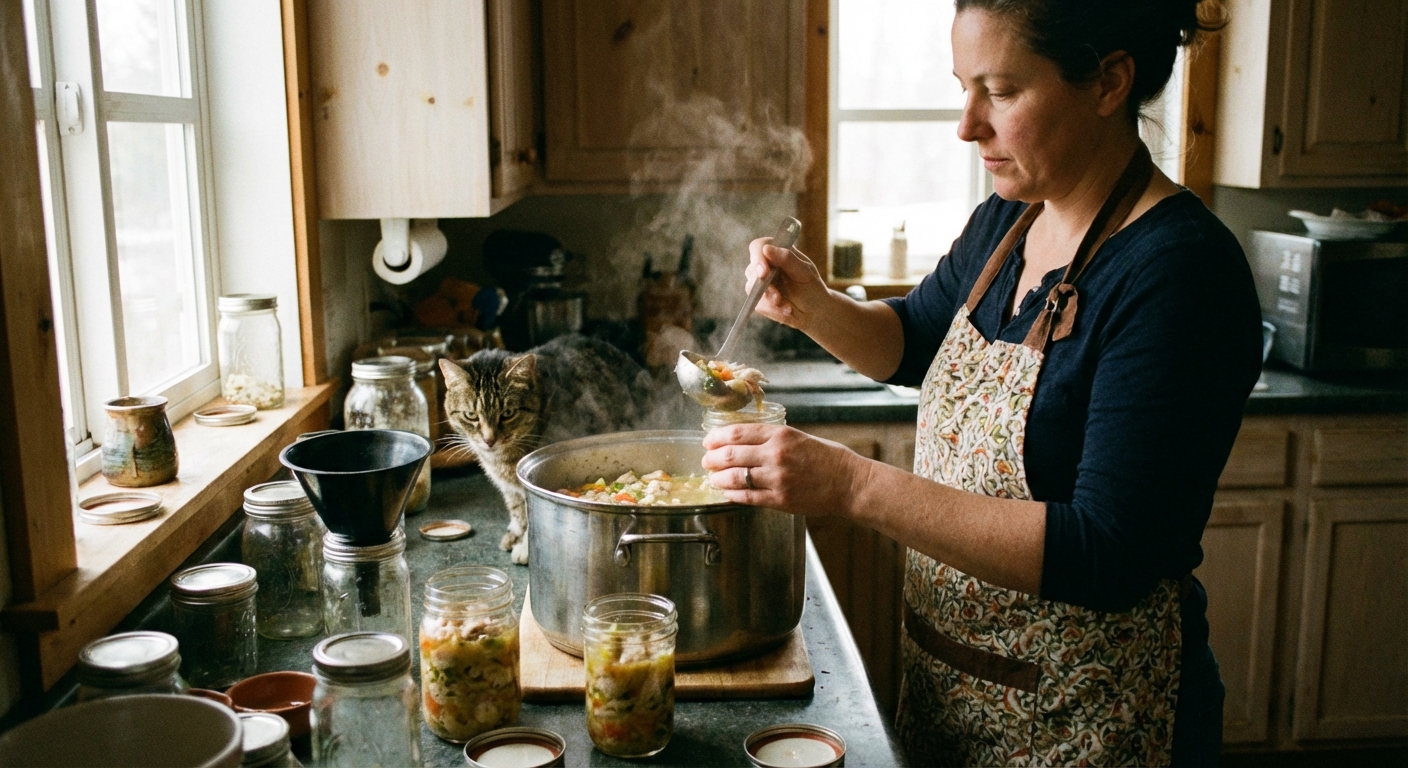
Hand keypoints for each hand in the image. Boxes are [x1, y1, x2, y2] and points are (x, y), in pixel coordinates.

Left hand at [701, 424, 868, 515]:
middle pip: (731, 454)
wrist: (849, 483)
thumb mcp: (799, 437)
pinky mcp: (780, 500)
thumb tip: (743, 441)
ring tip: (713, 478)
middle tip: (706, 460)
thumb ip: (772, 438)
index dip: (717, 437)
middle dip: (712, 458)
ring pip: (734, 477)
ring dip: (718, 478)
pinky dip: (732, 495)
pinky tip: (726, 493)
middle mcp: (776, 454)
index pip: (737, 432)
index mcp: (780, 435)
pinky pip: (747, 497)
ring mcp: (777, 479)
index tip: (708, 441)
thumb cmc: (828, 458)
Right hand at [746, 236, 828, 330]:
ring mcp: (760, 283)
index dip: (758, 257)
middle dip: (764, 284)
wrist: (815, 311)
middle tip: (777, 297)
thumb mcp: (804, 272)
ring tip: (787, 307)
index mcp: (777, 252)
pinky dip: (773, 309)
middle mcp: (765, 265)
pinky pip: (758, 304)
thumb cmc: (812, 287)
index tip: (764, 271)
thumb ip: (787, 259)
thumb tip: (766, 249)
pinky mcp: (759, 299)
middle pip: (752, 269)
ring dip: (769, 299)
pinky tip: (787, 310)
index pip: (758, 247)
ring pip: (752, 288)